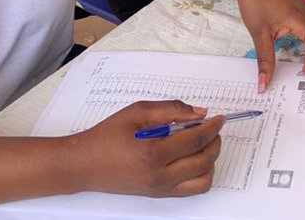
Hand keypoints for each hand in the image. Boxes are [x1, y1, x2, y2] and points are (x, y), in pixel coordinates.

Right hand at [73, 101, 223, 196]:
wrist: (85, 164)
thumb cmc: (107, 136)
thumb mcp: (138, 111)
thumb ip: (172, 109)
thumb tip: (200, 113)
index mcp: (153, 152)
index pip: (196, 140)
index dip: (213, 127)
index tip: (219, 118)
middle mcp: (159, 175)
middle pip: (204, 160)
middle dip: (215, 141)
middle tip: (214, 128)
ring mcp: (160, 188)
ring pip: (203, 179)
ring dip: (211, 160)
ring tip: (204, 144)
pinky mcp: (158, 194)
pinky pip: (191, 189)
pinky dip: (201, 174)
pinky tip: (194, 158)